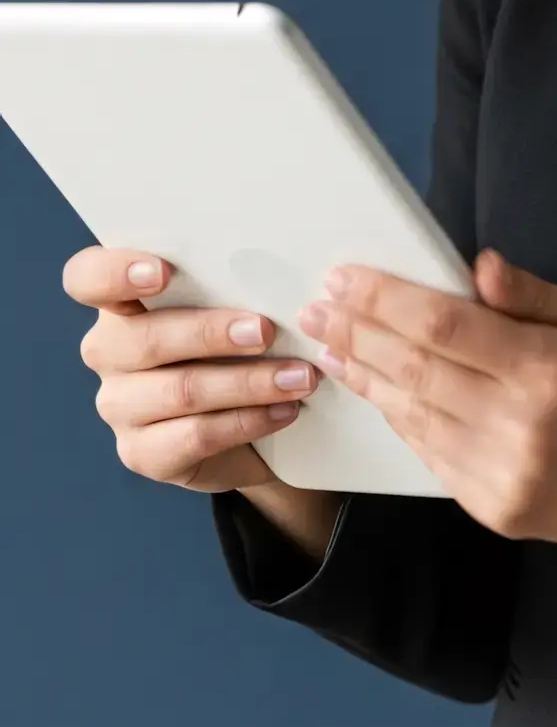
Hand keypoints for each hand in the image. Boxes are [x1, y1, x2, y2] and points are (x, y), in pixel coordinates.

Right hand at [65, 244, 341, 558]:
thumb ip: (234, 286)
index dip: (115, 273)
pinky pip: (195, 435)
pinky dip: (248, 421)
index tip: (163, 273)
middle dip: (211, 333)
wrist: (250, 431)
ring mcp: (119, 405)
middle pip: (144, 339)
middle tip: (265, 330)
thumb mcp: (234, 308)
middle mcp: (108, 352)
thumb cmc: (239, 349)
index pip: (88, 278)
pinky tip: (285, 411)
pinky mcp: (142, 453)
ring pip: (180, 390)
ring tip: (299, 377)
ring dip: (247, 382)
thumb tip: (280, 275)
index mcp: (120, 302)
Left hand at [300, 251, 556, 568]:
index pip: (442, 325)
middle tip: (320, 308)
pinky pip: (433, 459)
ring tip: (335, 348)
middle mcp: (521, 425)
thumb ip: (534, 298)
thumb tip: (475, 269)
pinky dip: (403, 423)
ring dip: (368, 379)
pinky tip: (384, 396)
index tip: (347, 278)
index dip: (384, 299)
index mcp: (549, 368)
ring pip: (413, 418)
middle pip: (414, 370)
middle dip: (358, 333)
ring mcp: (506, 475)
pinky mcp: (500, 510)